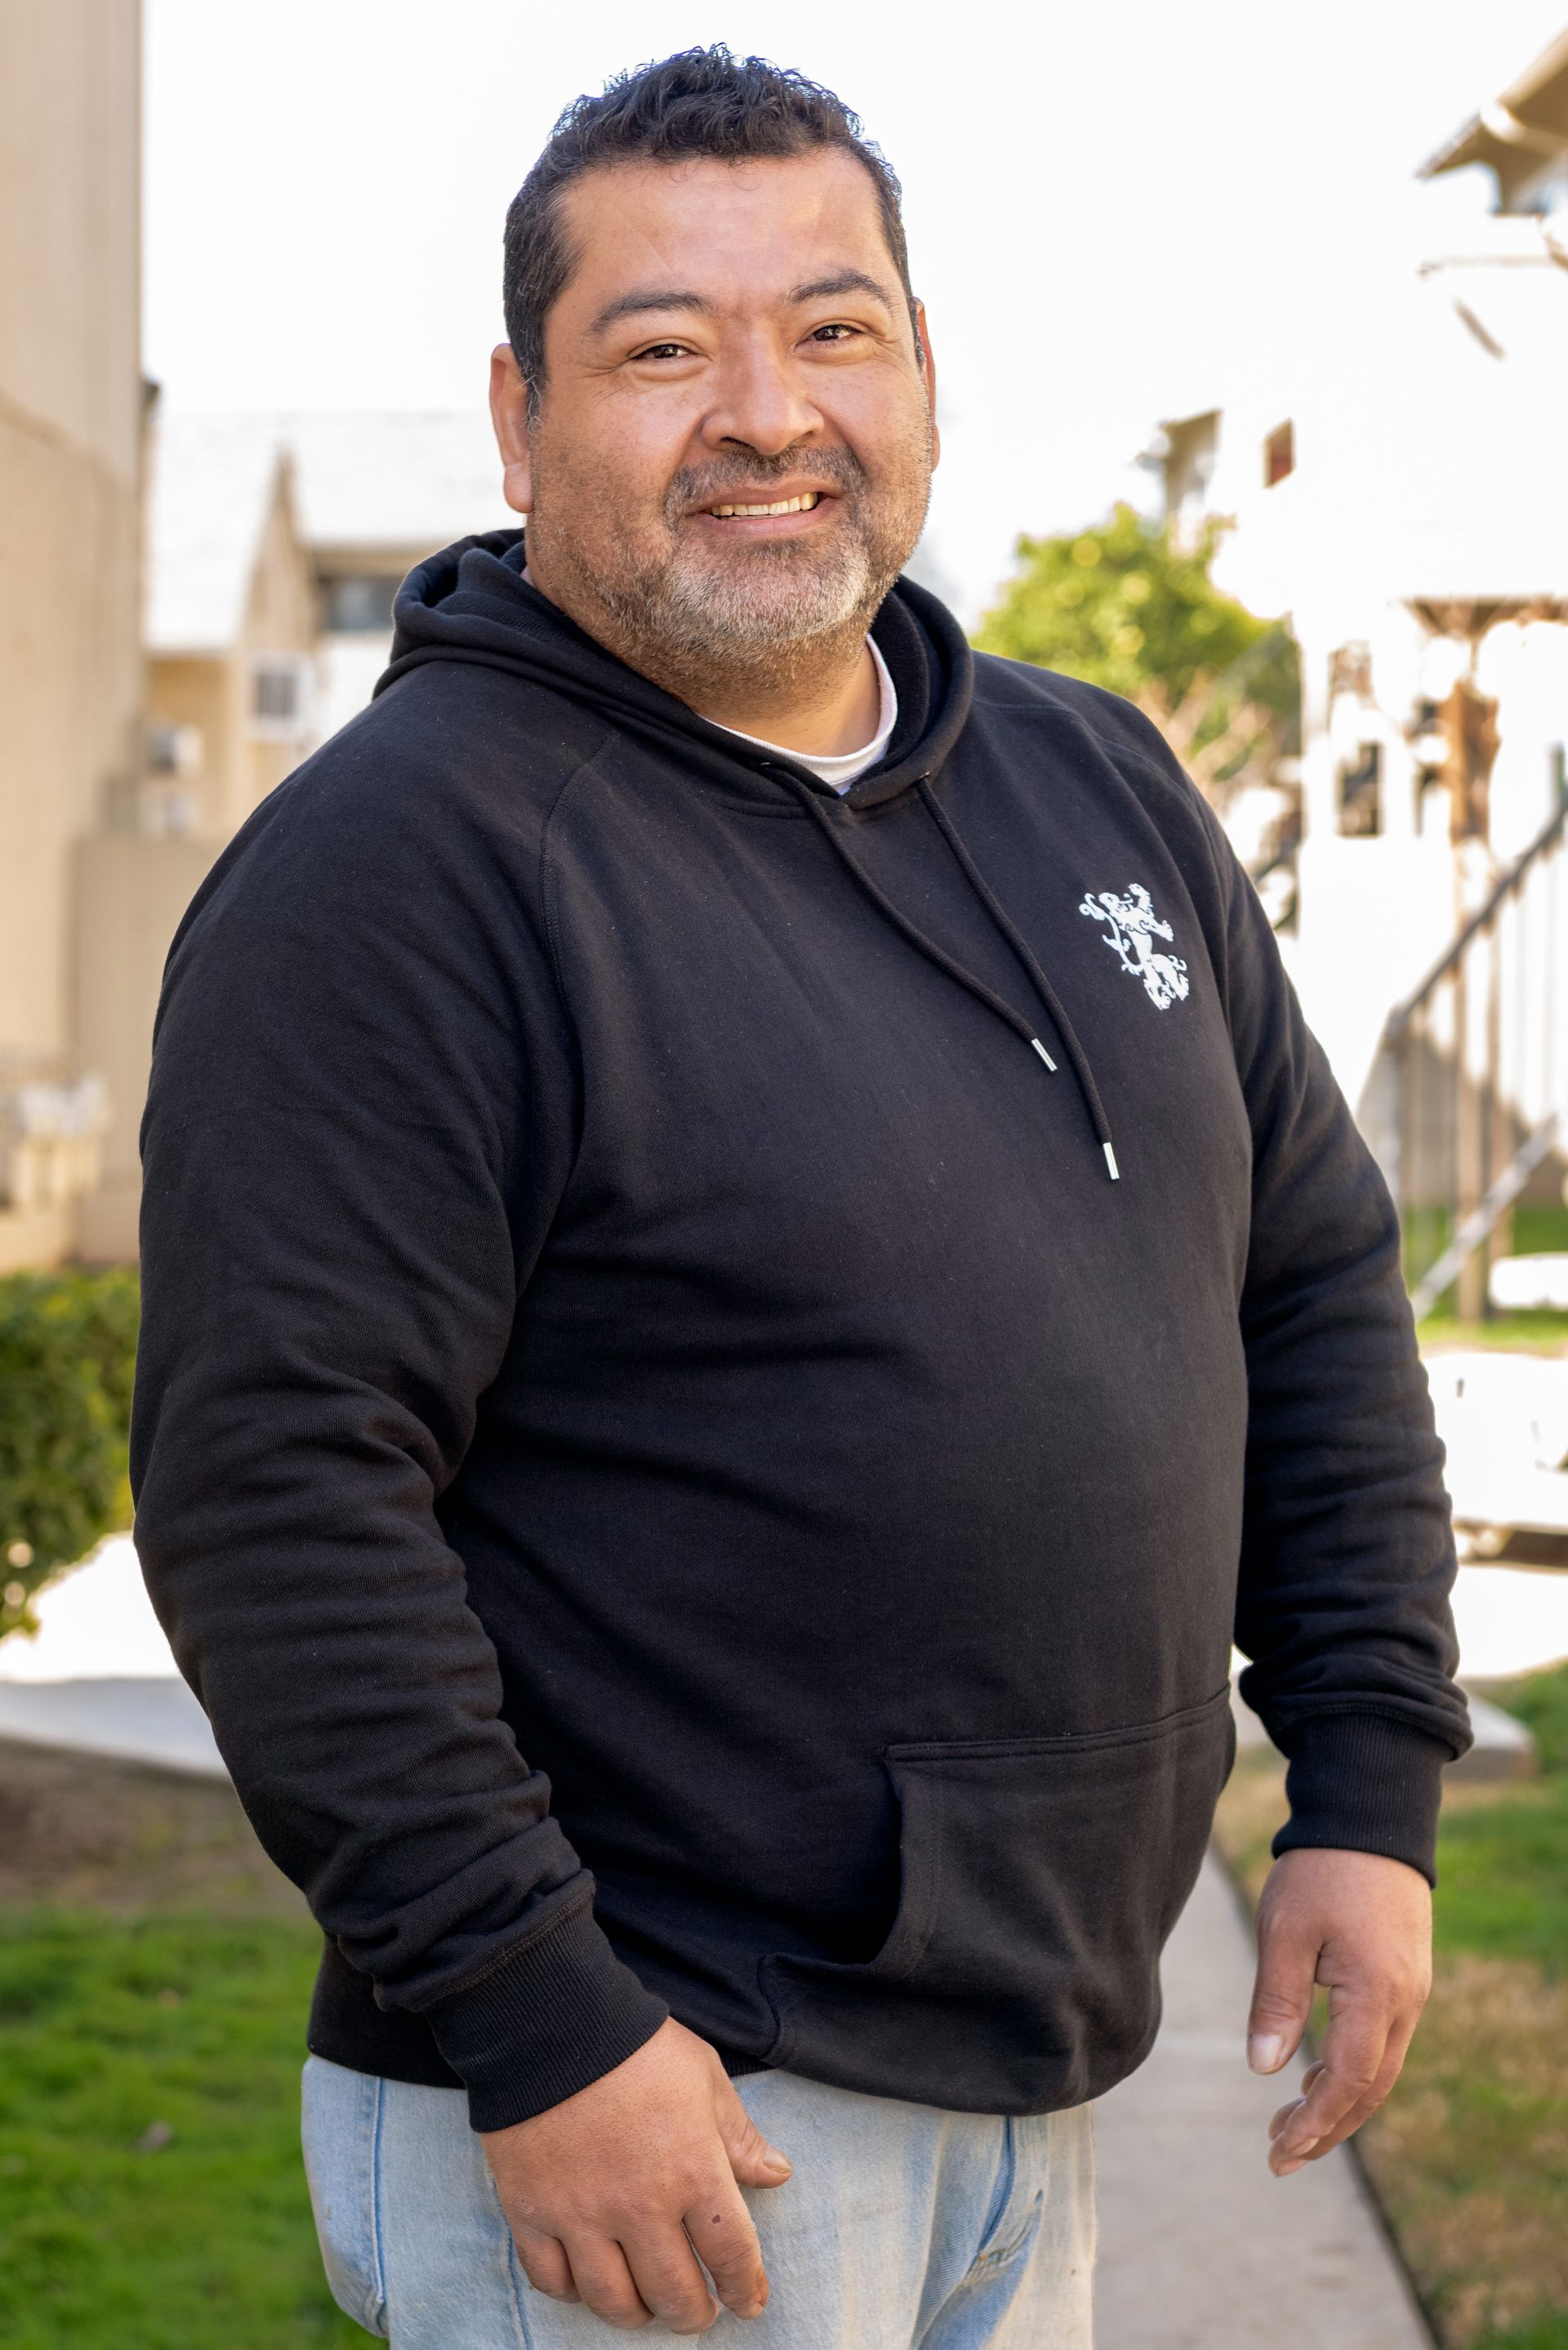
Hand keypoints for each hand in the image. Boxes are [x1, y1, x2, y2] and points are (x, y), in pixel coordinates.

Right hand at [481, 2017, 791, 2331]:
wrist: (550, 2021)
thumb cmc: (637, 2046)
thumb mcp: (705, 2078)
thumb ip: (740, 2136)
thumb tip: (778, 2174)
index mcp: (692, 2172)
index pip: (730, 2255)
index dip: (744, 2288)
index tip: (747, 2302)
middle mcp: (640, 2206)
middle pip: (673, 2293)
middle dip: (692, 2314)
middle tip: (698, 2313)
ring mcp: (581, 2215)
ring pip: (613, 2301)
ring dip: (636, 2315)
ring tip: (645, 2307)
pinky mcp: (531, 2213)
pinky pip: (552, 2280)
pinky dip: (572, 2293)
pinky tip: (586, 2284)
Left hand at [1246, 1846, 1430, 2176]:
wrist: (1371, 1818)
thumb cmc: (1322, 1870)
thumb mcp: (1285, 1930)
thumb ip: (1277, 2002)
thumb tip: (1263, 2068)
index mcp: (1376, 1995)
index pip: (1349, 2082)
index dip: (1315, 2122)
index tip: (1279, 2149)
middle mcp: (1405, 2002)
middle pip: (1371, 2089)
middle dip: (1326, 2128)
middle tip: (1279, 2157)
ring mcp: (1410, 1990)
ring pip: (1379, 2068)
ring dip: (1337, 2101)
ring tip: (1288, 2125)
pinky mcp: (1405, 1977)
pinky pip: (1382, 2041)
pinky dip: (1350, 2068)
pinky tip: (1314, 2073)